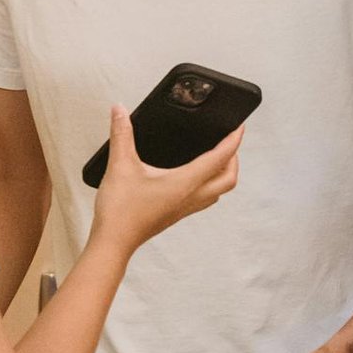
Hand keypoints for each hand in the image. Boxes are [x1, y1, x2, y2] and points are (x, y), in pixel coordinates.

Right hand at [91, 107, 242, 255]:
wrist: (113, 242)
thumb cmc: (120, 211)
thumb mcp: (121, 165)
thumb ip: (122, 134)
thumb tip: (119, 110)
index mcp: (185, 183)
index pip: (220, 159)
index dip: (233, 141)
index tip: (239, 128)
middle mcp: (191, 197)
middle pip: (228, 180)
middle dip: (233, 159)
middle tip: (228, 142)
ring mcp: (184, 208)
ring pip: (218, 191)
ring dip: (223, 174)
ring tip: (216, 157)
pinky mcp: (176, 214)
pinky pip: (203, 199)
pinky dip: (208, 184)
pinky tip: (192, 177)